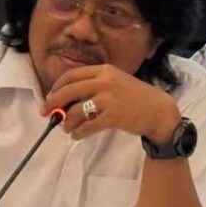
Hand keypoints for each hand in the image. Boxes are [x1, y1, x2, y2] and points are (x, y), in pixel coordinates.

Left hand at [41, 64, 180, 142]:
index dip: (57, 86)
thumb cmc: (137, 98)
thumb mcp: (117, 81)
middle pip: (69, 90)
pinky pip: (87, 126)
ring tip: (66, 128)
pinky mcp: (113, 116)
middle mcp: (105, 81)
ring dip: (67, 121)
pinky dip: (78, 132)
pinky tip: (76, 135)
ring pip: (76, 110)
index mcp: (104, 70)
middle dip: (53, 102)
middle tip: (46, 112)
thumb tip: (69, 98)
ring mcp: (109, 99)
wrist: (159, 111)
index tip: (50, 96)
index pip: (72, 75)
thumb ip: (96, 85)